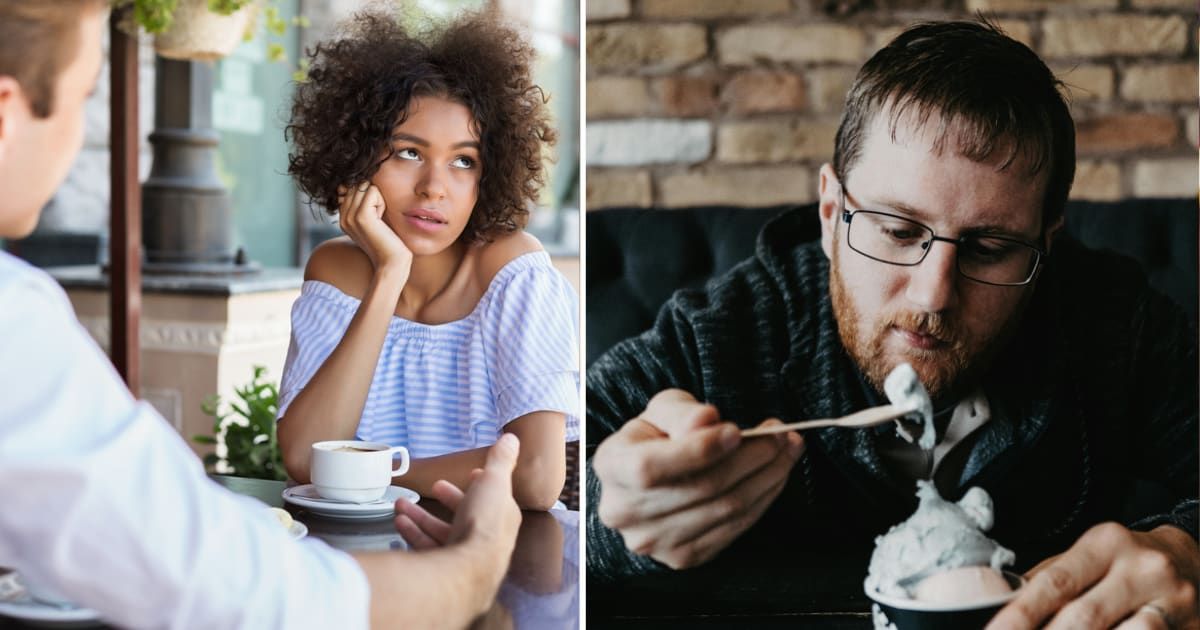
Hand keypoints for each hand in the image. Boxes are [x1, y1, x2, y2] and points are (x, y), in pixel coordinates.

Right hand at [337, 182, 411, 273]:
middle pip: (357, 184)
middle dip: (373, 195)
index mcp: (344, 217)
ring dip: (378, 199)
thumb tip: (365, 182)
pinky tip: (381, 219)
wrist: (391, 263)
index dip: (367, 195)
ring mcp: (349, 216)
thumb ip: (366, 204)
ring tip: (380, 219)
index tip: (375, 215)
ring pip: (364, 185)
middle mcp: (343, 216)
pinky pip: (372, 191)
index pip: (351, 187)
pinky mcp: (361, 216)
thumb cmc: (388, 242)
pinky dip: (382, 202)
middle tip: (379, 217)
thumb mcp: (375, 221)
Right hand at [394, 434, 522, 570]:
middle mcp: (486, 537)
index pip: (495, 497)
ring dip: (421, 516)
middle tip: (435, 486)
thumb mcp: (494, 481)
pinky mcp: (445, 568)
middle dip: (448, 498)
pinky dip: (413, 534)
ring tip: (401, 504)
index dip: (483, 484)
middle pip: (466, 515)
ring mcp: (465, 555)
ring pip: (442, 531)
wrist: (468, 569)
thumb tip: (512, 439)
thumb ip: (501, 460)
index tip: (473, 473)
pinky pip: (427, 548)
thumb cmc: (484, 523)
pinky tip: (400, 524)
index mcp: (502, 516)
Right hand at [592, 389, 803, 569]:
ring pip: (725, 510)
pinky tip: (775, 475)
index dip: (698, 451)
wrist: (651, 476)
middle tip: (782, 434)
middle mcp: (623, 511)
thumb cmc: (659, 436)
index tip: (737, 431)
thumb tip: (707, 421)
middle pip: (700, 488)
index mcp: (611, 466)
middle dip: (751, 458)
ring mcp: (653, 541)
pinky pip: (734, 529)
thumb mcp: (664, 410)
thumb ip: (683, 412)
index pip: (651, 467)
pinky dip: (763, 499)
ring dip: (767, 477)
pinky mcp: (682, 557)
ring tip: (787, 449)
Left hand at [987, 523, 1198, 629]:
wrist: (1193, 560)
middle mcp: (1142, 569)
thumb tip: (1003, 600)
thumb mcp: (1088, 556)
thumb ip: (1049, 577)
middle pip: (1085, 617)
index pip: (1055, 583)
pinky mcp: (1191, 627)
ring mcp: (1172, 602)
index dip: (1021, 613)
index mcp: (1106, 544)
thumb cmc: (1126, 561)